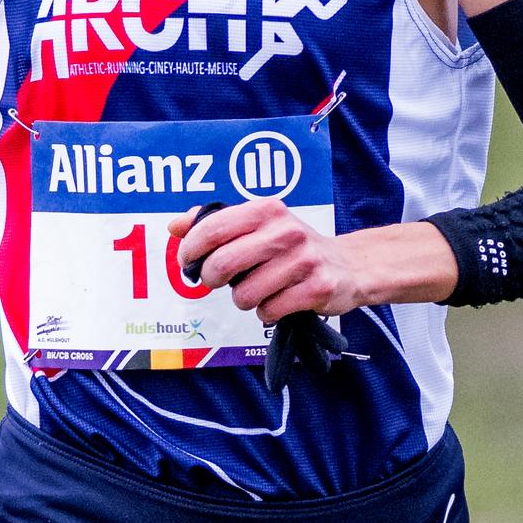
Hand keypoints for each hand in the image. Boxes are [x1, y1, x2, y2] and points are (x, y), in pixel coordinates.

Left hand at [174, 198, 374, 324]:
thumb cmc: (292, 247)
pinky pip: (270, 311)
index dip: (190, 250)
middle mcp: (286, 231)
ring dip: (245, 300)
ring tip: (260, 291)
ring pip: (244, 295)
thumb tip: (174, 226)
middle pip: (222, 265)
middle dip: (212, 279)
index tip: (188, 262)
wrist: (347, 266)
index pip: (212, 228)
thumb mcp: (258, 225)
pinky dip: (267, 313)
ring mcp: (304, 260)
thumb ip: (216, 223)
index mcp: (267, 210)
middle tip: (219, 281)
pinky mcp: (317, 288)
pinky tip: (279, 302)